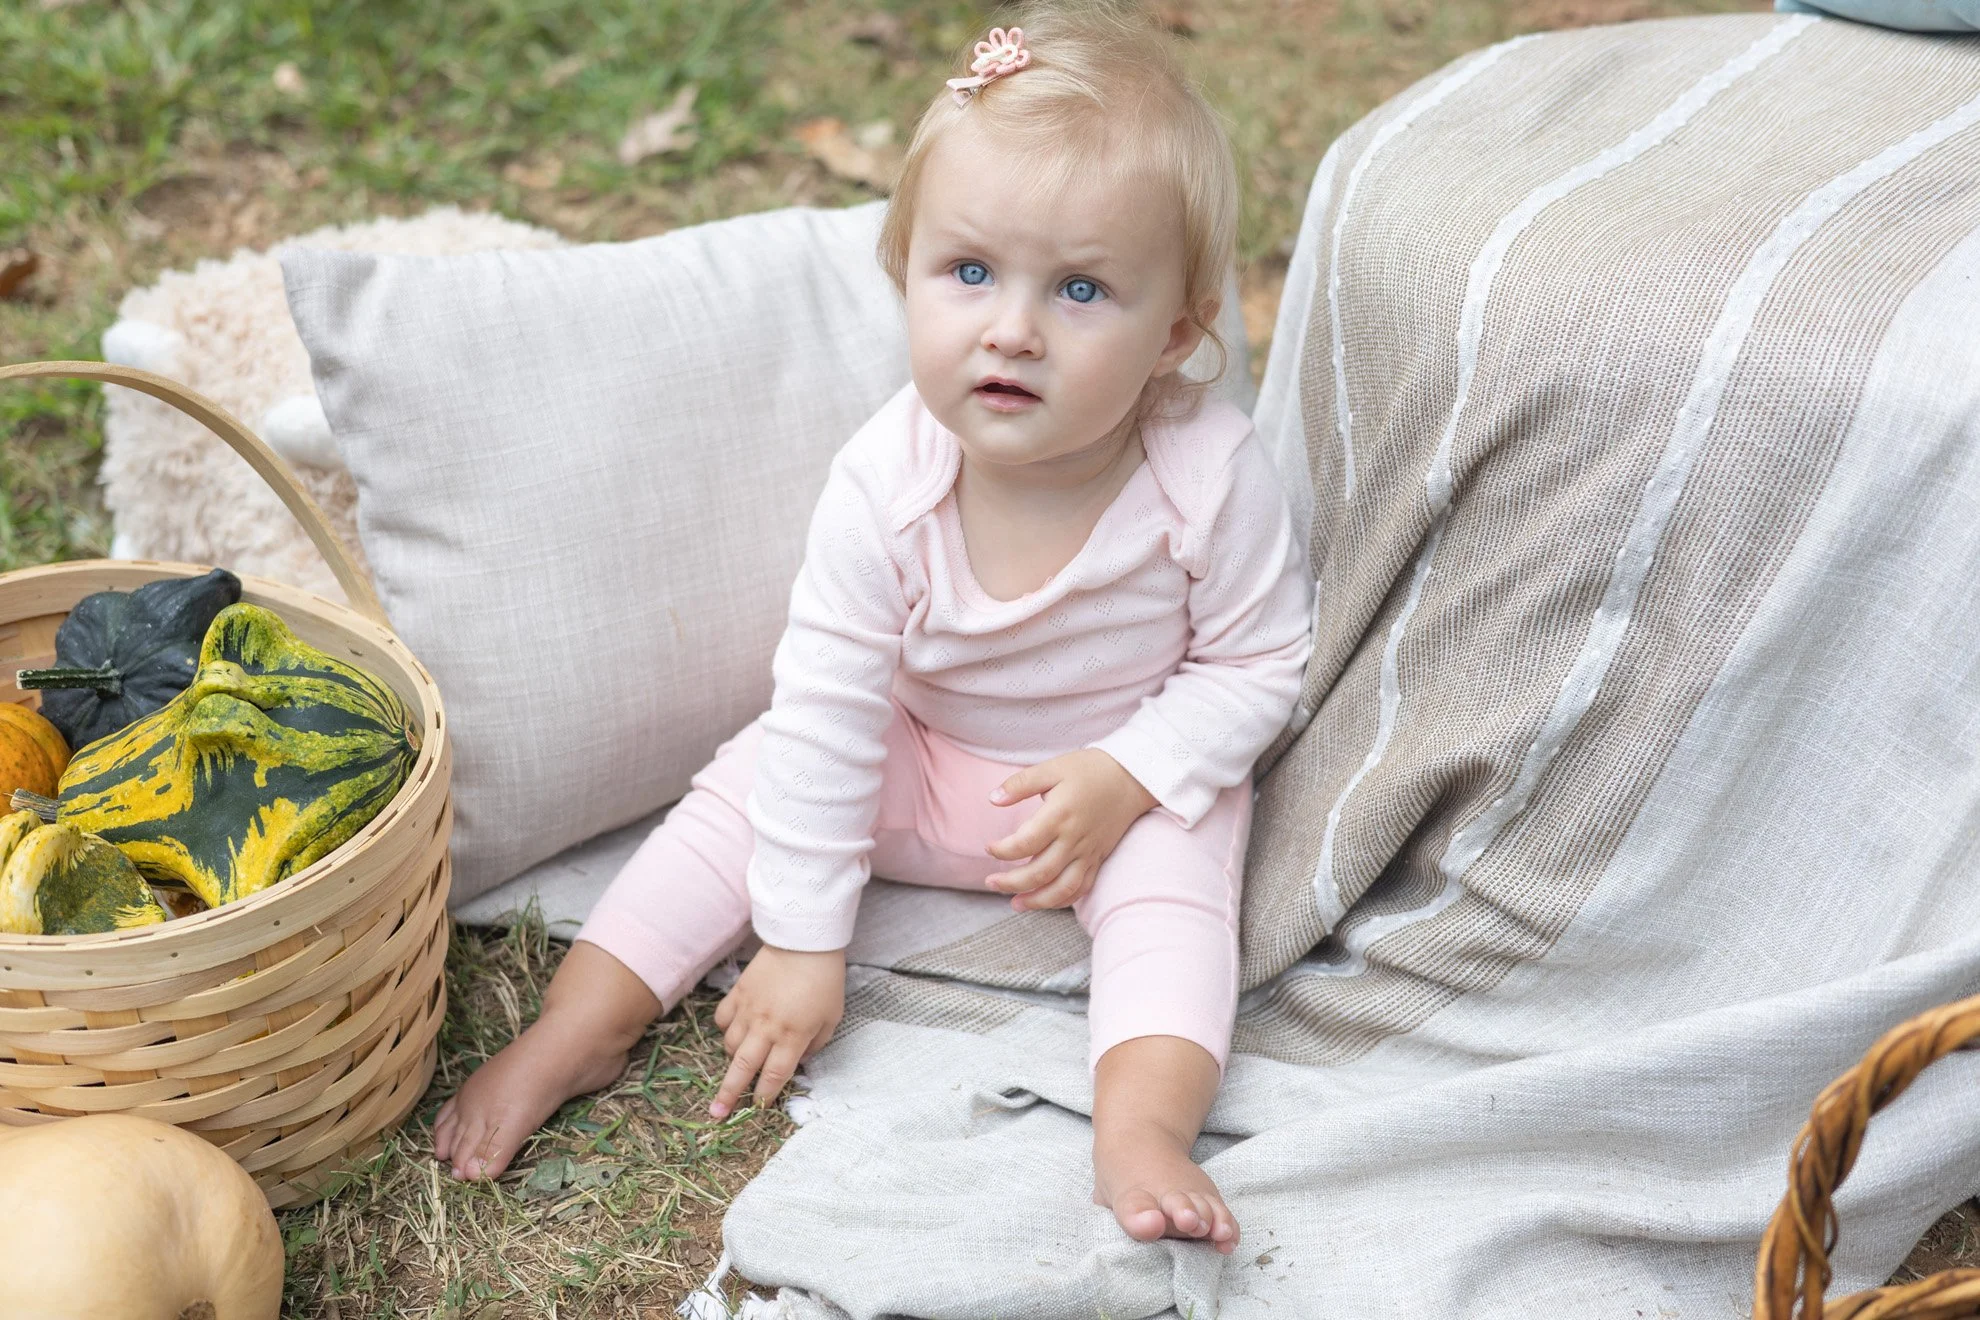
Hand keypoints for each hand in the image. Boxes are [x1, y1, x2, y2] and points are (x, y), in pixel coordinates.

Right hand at [710, 944, 844, 1117]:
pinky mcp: (737, 993)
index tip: (759, 1107)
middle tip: (717, 1113)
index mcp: (793, 1036)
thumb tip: (799, 1060)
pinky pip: (722, 1019)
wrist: (804, 941)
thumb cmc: (825, 980)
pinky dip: (725, 1030)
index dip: (766, 1095)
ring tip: (738, 1064)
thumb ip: (815, 1044)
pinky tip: (734, 1031)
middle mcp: (766, 1027)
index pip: (775, 1075)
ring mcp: (748, 1010)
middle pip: (744, 1068)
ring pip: (730, 1045)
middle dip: (730, 1094)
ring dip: (733, 1060)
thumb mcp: (833, 1017)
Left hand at [984, 748, 1157, 910]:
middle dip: (1011, 883)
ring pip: (1062, 888)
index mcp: (1059, 815)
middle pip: (1040, 873)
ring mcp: (1088, 852)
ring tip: (1015, 904)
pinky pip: (1082, 888)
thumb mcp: (1052, 768)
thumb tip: (993, 799)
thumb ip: (1020, 783)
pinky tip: (1045, 902)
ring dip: (1037, 901)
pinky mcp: (1098, 858)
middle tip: (991, 883)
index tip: (990, 848)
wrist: (1131, 778)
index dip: (1002, 851)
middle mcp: (1074, 839)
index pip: (1024, 844)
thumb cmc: (1089, 770)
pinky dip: (1063, 900)